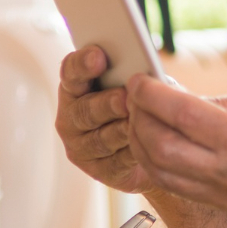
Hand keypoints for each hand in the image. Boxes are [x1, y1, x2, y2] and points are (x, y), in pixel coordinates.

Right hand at [55, 46, 155, 193]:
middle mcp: (72, 117)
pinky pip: (116, 162)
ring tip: (139, 122)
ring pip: (101, 139)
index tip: (98, 56)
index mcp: (77, 88)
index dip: (83, 64)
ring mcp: (82, 146)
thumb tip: (145, 74)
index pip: (71, 72)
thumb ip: (135, 77)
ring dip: (122, 130)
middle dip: (106, 103)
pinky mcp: (99, 171)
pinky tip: (145, 144)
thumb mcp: (141, 85)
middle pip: (85, 110)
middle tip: (124, 97)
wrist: (155, 147)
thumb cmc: (142, 107)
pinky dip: (132, 153)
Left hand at [124, 73, 226, 221]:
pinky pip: (173, 184)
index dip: (151, 94)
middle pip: (160, 147)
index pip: (182, 115)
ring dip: (140, 141)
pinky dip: (155, 160)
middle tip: (134, 95)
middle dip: (137, 118)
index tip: (138, 78)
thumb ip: (218, 102)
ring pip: (159, 171)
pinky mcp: (220, 203)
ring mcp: (223, 195)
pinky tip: (153, 139)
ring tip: (140, 115)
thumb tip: (174, 96)